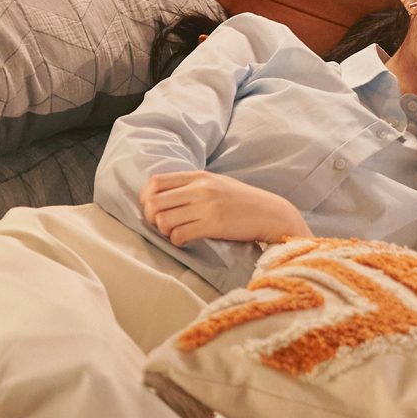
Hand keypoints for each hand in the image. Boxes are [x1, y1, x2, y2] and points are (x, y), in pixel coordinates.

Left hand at [139, 172, 310, 247]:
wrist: (271, 213)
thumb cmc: (243, 201)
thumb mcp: (218, 183)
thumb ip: (193, 185)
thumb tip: (163, 194)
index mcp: (199, 176)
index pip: (156, 182)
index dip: (145, 197)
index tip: (151, 208)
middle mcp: (201, 188)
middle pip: (154, 202)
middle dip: (150, 217)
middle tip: (161, 225)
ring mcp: (207, 206)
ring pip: (163, 220)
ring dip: (163, 230)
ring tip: (174, 233)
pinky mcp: (213, 225)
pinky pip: (179, 234)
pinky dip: (176, 240)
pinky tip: (185, 240)